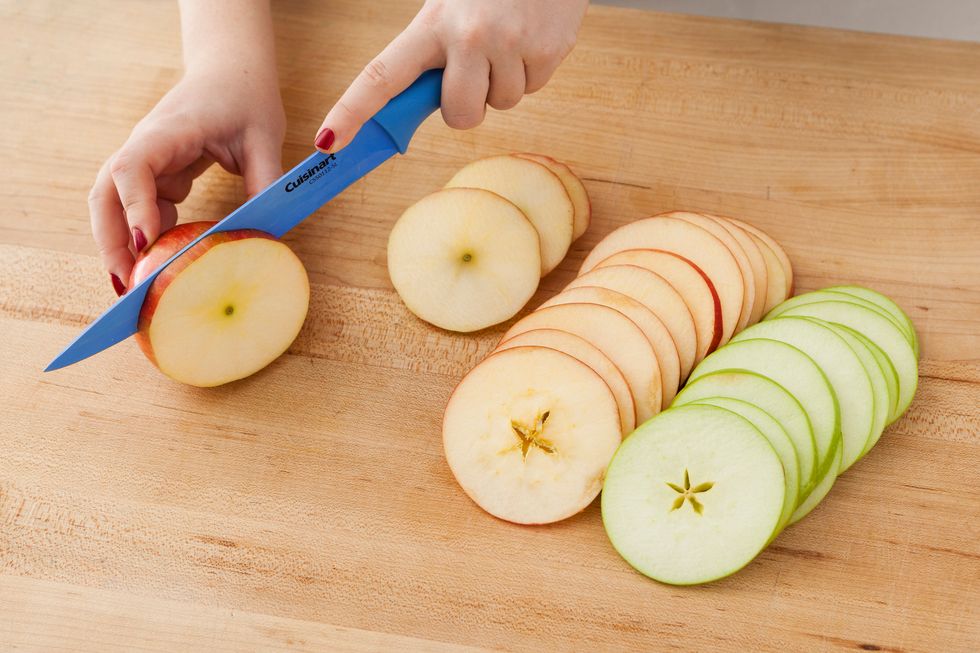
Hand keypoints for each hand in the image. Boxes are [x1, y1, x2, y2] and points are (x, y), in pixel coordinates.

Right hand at [90, 66, 284, 293]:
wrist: (231, 70)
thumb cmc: (246, 97)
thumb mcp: (264, 138)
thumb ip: (265, 182)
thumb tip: (265, 234)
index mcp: (168, 131)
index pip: (133, 168)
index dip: (134, 206)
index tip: (144, 242)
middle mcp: (145, 146)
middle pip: (107, 194)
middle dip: (111, 241)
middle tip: (128, 286)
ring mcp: (146, 160)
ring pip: (114, 204)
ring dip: (119, 244)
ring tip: (135, 287)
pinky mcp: (156, 173)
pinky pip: (139, 207)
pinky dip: (144, 235)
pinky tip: (160, 263)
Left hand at [315, 0, 588, 151]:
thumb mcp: (449, 5)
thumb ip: (429, 50)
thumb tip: (416, 104)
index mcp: (432, 22)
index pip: (382, 76)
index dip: (352, 111)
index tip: (328, 141)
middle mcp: (470, 36)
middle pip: (458, 115)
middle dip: (465, 105)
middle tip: (474, 68)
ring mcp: (512, 46)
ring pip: (501, 104)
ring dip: (502, 82)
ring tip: (507, 39)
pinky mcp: (549, 52)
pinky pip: (533, 89)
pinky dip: (531, 70)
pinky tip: (529, 36)